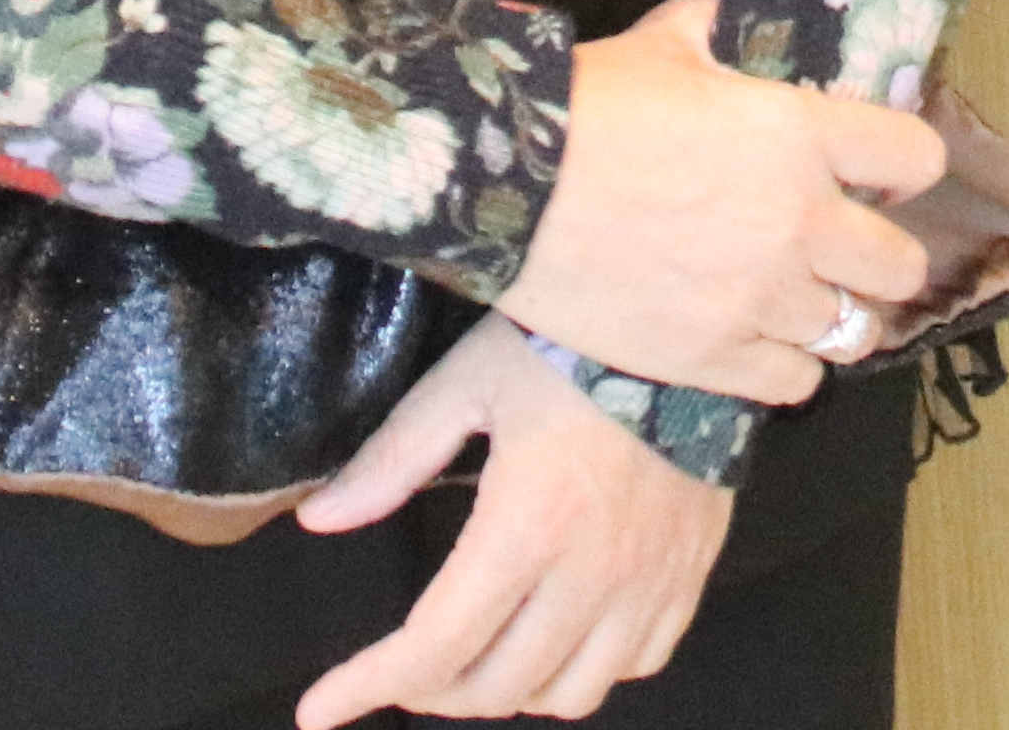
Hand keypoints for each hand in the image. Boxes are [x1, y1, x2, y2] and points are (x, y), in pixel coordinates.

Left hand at [289, 318, 729, 725]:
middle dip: (430, 691)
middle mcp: (592, 572)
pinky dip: (587, 668)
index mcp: (527, 525)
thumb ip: (393, 459)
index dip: (368, 687)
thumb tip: (319, 519)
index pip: (436, 645)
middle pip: (497, 685)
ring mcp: (649, 581)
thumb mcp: (466, 383)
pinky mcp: (689, 573)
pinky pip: (637, 663)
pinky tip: (560, 634)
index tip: (320, 709)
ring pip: (569, 694)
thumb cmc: (570, 341)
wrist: (686, 318)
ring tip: (479, 656)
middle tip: (401, 669)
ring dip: (510, 690)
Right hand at [501, 0, 940, 404]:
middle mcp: (800, 223)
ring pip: (855, 333)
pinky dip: (786, 366)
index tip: (874, 171)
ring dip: (833, 313)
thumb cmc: (589, 103)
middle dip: (880, 255)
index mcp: (802, 135)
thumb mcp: (668, 41)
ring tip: (799, 298)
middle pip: (903, 267)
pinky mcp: (715, 358)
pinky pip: (796, 384)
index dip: (902, 164)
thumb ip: (721, 20)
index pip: (917, 158)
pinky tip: (759, 339)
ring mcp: (761, 299)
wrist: (506, 187)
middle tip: (842, 245)